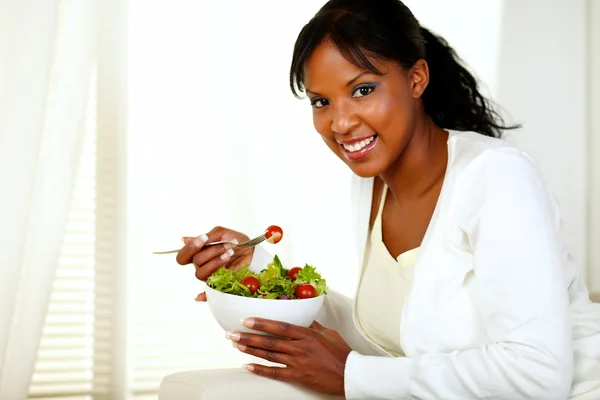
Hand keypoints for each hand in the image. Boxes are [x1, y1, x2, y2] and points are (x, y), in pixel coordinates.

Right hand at [176, 226, 253, 300]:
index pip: (183, 256)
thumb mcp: (221, 234)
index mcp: (199, 252)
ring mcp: (209, 275)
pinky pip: (207, 292)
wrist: (251, 250)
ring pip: (202, 273)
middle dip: (212, 251)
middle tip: (225, 245)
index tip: (203, 239)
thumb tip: (184, 240)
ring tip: (230, 253)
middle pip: (196, 262)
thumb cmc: (235, 241)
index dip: (190, 248)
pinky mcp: (217, 283)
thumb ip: (206, 237)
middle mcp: (201, 265)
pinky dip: (202, 295)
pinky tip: (199, 296)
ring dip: (217, 261)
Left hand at [227, 318, 351, 395]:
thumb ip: (313, 325)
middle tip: (232, 333)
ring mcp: (298, 363)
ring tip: (236, 345)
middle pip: (270, 341)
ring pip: (269, 355)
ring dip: (251, 350)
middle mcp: (300, 347)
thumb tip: (303, 317)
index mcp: (307, 334)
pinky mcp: (298, 376)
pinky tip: (248, 366)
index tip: (247, 320)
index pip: (280, 326)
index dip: (262, 323)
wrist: (350, 374)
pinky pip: (276, 373)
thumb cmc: (342, 353)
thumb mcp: (328, 333)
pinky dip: (261, 370)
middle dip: (248, 337)